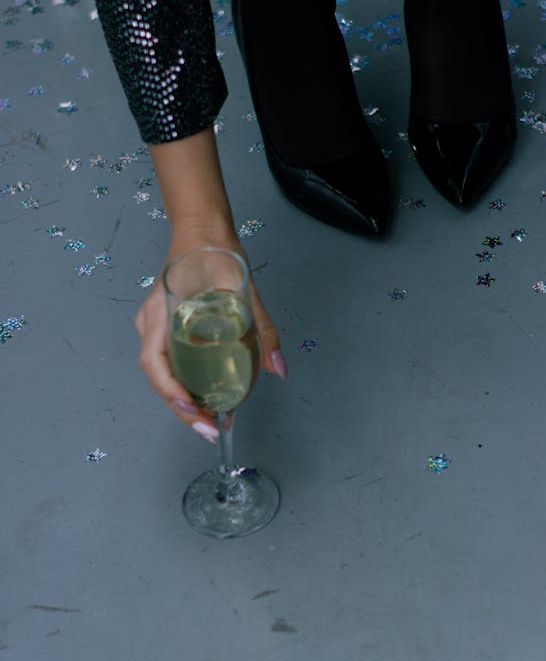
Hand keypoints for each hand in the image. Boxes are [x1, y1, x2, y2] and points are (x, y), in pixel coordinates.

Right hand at [134, 239, 287, 438]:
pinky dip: (185, 383)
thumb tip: (279, 370)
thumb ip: (262, 329)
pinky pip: (170, 361)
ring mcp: (155, 327)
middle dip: (183, 409)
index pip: (155, 364)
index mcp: (160, 313)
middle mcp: (150, 324)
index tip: (196, 413)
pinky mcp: (165, 328)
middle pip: (159, 377)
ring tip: (211, 420)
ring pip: (163, 373)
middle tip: (211, 430)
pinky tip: (206, 396)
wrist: (202, 231)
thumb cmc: (217, 253)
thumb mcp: (245, 290)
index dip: (173, 395)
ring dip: (183, 400)